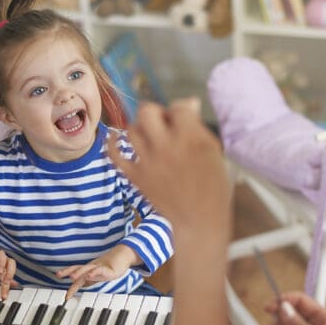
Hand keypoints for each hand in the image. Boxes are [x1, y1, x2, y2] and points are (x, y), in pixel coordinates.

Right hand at [0, 233, 16, 299]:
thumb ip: (6, 278)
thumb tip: (16, 285)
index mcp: (6, 265)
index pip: (11, 274)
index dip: (9, 286)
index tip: (4, 296)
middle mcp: (2, 259)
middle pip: (11, 262)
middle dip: (10, 272)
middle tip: (6, 281)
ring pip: (1, 254)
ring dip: (1, 262)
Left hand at [57, 244, 137, 299]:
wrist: (124, 256)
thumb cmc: (111, 266)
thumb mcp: (99, 275)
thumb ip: (90, 279)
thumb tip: (81, 284)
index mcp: (89, 270)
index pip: (77, 276)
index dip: (71, 286)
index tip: (66, 297)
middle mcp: (92, 267)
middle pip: (78, 268)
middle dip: (68, 271)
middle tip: (58, 274)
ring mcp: (100, 267)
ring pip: (87, 269)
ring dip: (79, 272)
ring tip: (72, 276)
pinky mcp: (109, 268)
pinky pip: (100, 270)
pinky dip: (94, 272)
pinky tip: (90, 275)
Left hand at [105, 99, 230, 251]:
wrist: (199, 221)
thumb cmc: (212, 187)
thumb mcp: (213, 151)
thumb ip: (198, 126)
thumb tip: (189, 103)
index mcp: (190, 137)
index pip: (178, 107)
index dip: (181, 110)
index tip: (183, 119)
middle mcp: (166, 145)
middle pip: (147, 111)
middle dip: (155, 112)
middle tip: (162, 124)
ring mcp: (148, 161)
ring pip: (131, 129)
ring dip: (140, 129)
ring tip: (149, 137)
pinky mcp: (136, 176)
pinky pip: (114, 153)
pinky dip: (112, 144)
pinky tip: (116, 139)